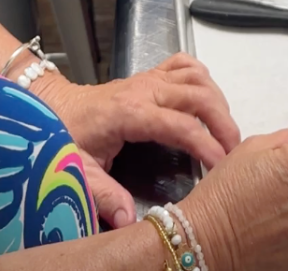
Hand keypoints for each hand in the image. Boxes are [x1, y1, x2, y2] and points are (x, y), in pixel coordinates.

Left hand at [36, 53, 240, 228]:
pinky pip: (185, 64)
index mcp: (130, 112)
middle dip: (224, 124)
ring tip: (225, 131)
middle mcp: (146, 89)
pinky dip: (203, 77)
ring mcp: (150, 78)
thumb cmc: (64, 135)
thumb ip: (103, 195)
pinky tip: (207, 97)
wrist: (53, 104)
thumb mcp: (77, 169)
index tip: (222, 167)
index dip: (207, 146)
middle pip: (200, 96)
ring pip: (198, 78)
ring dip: (219, 102)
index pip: (182, 126)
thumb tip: (128, 221)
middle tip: (234, 151)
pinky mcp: (151, 74)